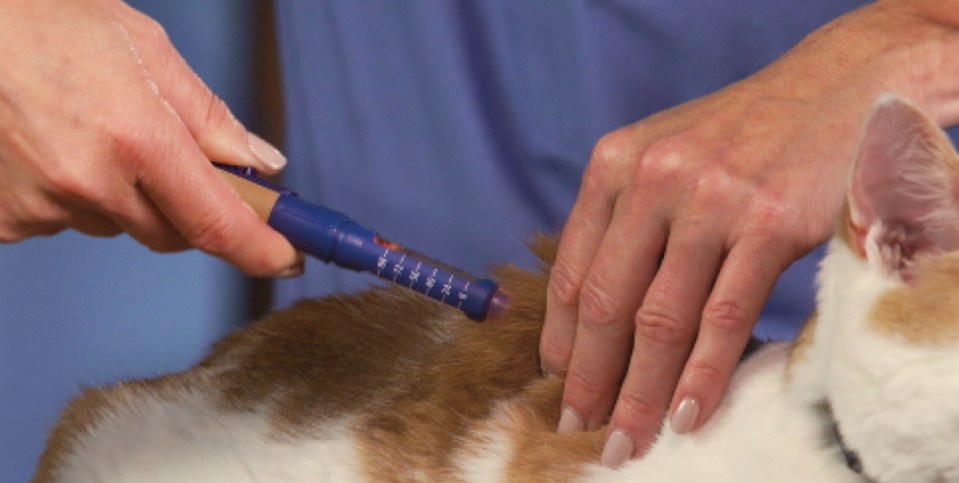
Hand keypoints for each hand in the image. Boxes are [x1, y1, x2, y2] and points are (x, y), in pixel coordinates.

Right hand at [0, 0, 298, 275]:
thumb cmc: (46, 18)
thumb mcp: (146, 49)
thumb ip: (209, 117)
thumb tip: (260, 164)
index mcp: (136, 136)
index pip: (217, 221)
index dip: (260, 248)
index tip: (288, 258)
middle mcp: (88, 181)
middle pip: (171, 233)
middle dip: (184, 205)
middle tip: (168, 156)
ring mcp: (39, 205)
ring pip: (113, 224)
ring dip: (120, 194)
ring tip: (85, 128)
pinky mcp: (2, 220)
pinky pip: (61, 221)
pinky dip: (69, 194)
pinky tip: (48, 144)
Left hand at [539, 0, 958, 466]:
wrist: (836, 87)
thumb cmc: (743, 134)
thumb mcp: (664, 157)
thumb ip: (625, 219)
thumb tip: (596, 312)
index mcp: (613, 165)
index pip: (573, 274)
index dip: (562, 340)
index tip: (560, 385)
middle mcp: (652, 179)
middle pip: (607, 304)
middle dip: (589, 379)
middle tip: (580, 427)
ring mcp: (711, 200)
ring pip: (661, 320)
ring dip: (639, 393)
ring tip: (627, 439)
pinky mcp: (768, 222)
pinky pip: (723, 317)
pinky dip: (702, 375)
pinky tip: (686, 413)